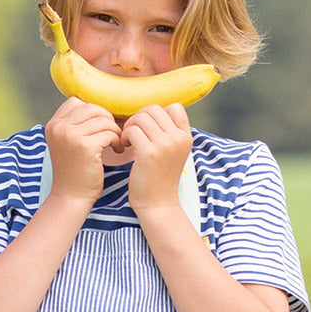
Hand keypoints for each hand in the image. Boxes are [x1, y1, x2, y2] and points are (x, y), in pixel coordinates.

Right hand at [43, 97, 123, 208]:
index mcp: (53, 125)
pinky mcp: (85, 146)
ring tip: (115, 143)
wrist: (71, 198)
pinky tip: (116, 150)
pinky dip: (116, 140)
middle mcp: (59, 128)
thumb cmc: (74, 172)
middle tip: (112, 134)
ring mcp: (70, 136)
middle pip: (91, 107)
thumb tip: (97, 106)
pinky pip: (109, 133)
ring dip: (114, 130)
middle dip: (106, 119)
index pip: (76, 102)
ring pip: (103, 120)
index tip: (99, 127)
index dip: (92, 112)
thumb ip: (74, 124)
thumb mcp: (67, 143)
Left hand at [120, 102, 192, 216]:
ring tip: (128, 141)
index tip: (147, 128)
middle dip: (139, 118)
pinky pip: (132, 130)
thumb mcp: (172, 153)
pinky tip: (124, 147)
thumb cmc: (159, 178)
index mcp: (186, 136)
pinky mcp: (149, 153)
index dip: (156, 114)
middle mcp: (178, 138)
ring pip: (141, 118)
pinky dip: (124, 136)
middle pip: (154, 109)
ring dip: (130, 127)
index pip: (174, 107)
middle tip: (133, 134)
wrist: (158, 204)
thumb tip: (152, 112)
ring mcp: (165, 144)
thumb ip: (168, 133)